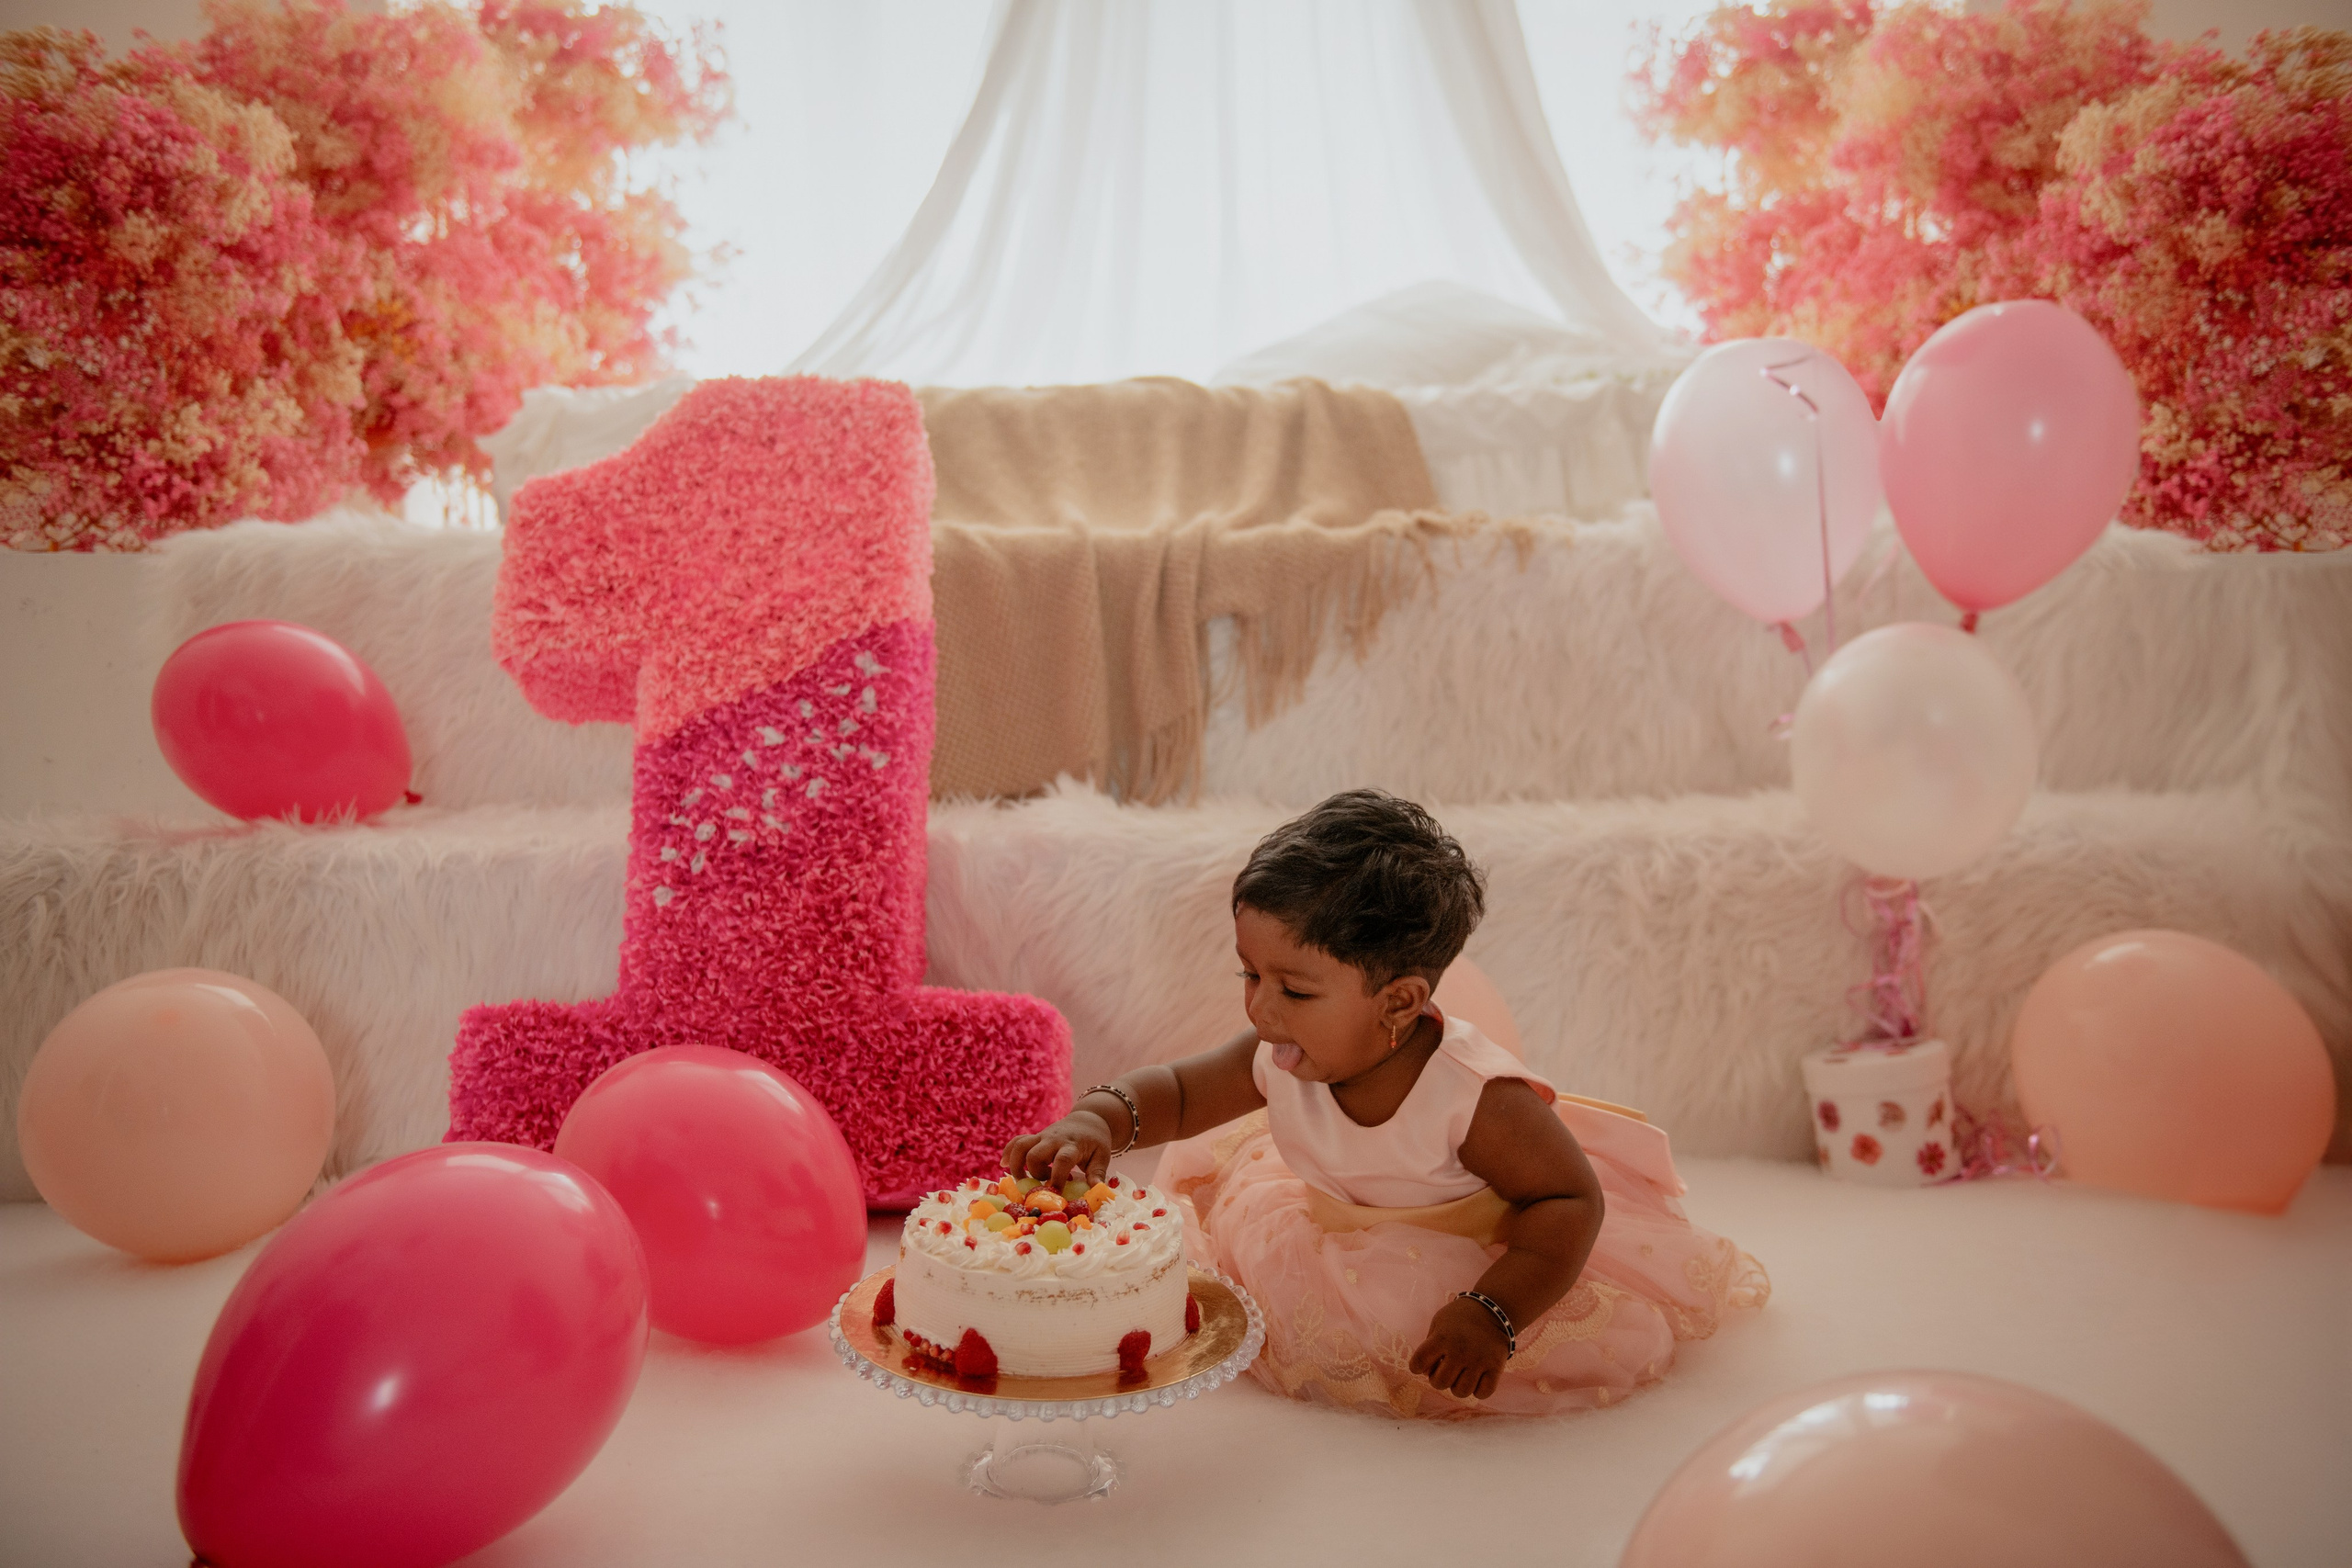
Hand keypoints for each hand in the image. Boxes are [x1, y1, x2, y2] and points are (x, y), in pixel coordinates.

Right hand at [1003, 1111, 1118, 1186]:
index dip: (1056, 1178)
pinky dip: (1008, 1152)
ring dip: (1017, 1165)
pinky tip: (1003, 1164)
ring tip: (1022, 1180)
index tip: (1055, 1194)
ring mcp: (1042, 1136)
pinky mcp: (1035, 1137)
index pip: (1062, 1160)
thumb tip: (1097, 1189)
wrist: (1088, 1120)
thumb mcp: (1102, 1156)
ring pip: (1021, 1146)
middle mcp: (1054, 1139)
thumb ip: (1097, 1173)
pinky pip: (1017, 1141)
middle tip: (1044, 1185)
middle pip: (1035, 1154)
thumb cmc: (1096, 1142)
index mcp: (1072, 1145)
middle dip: (1035, 1173)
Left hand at [1408, 1296, 1509, 1401]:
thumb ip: (1428, 1346)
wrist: (1493, 1309)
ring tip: (1460, 1375)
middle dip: (1438, 1379)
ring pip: (1461, 1392)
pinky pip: (1483, 1393)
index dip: (1416, 1367)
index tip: (1422, 1365)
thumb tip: (1425, 1372)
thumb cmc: (1460, 1317)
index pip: (1418, 1363)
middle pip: (1440, 1383)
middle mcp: (1460, 1351)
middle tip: (1444, 1369)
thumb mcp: (1438, 1322)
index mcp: (1442, 1338)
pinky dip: (1478, 1390)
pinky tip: (1476, 1379)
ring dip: (1458, 1386)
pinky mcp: (1496, 1367)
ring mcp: (1479, 1360)